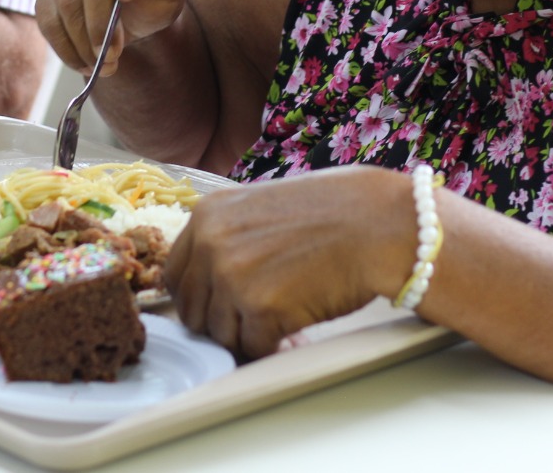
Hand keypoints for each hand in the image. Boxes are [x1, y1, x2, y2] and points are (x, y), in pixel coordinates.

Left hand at [165, 166, 418, 359]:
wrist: (377, 224)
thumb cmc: (334, 212)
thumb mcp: (261, 206)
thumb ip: (229, 236)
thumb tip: (209, 280)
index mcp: (208, 214)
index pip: (176, 275)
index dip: (199, 296)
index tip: (220, 306)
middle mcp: (211, 243)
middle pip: (192, 310)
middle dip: (222, 320)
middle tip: (256, 319)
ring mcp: (231, 276)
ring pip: (220, 333)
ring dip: (249, 334)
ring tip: (283, 320)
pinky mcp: (258, 308)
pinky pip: (251, 346)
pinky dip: (273, 345)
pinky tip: (295, 330)